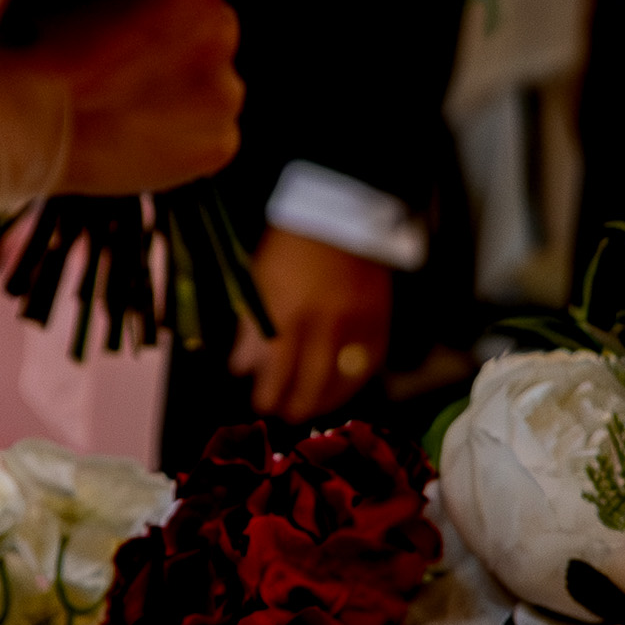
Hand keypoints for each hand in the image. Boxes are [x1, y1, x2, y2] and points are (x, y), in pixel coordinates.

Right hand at [4, 0, 245, 199]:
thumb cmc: (39, 49)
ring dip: (187, 90)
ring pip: (215, 84)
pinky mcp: (219, 146)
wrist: (26, 125)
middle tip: (135, 61)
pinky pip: (213, 134)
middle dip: (186, 39)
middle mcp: (221, 33)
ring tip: (132, 108)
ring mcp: (224, 94)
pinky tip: (142, 138)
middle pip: (217, 27)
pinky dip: (186, 138)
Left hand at [234, 225, 393, 418]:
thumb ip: (252, 326)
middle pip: (312, 380)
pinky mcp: (381, 315)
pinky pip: (371, 359)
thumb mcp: (258, 280)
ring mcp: (357, 320)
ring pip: (344, 376)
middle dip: (296, 403)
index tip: (260, 404)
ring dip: (326, 400)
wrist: (340, 210)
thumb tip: (243, 369)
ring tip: (312, 409)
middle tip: (285, 414)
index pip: (278, 368)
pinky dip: (357, 380)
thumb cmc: (289, 244)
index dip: (270, 392)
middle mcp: (326, 321)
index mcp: (288, 309)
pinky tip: (343, 388)